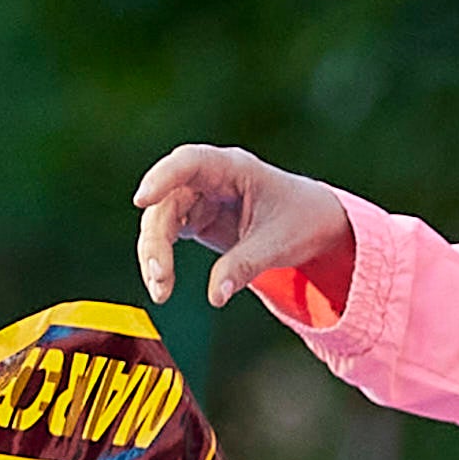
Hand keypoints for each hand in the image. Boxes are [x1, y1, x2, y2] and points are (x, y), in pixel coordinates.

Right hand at [134, 145, 354, 308]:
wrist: (316, 224)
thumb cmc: (302, 219)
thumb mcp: (279, 242)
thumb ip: (245, 265)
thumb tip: (215, 296)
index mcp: (232, 168)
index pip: (189, 162)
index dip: (162, 177)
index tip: (142, 200)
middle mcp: (209, 179)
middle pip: (167, 200)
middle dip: (157, 239)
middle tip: (159, 276)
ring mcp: (199, 199)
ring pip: (161, 220)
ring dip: (154, 254)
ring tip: (161, 292)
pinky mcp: (196, 219)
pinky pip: (167, 236)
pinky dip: (162, 261)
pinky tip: (162, 286)